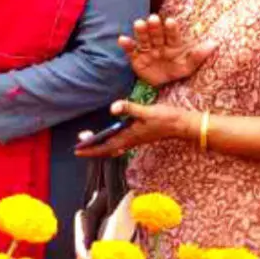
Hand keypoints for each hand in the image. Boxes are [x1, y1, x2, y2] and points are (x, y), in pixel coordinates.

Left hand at [74, 99, 192, 157]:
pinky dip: (111, 142)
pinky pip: (121, 142)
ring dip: (100, 145)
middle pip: (107, 148)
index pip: (105, 146)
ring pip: (113, 146)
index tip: (78, 150)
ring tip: (89, 140)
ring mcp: (135, 139)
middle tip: (79, 145)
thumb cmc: (165, 118)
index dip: (91, 149)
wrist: (182, 124)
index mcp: (129, 137)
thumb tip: (112, 108)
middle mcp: (131, 140)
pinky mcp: (139, 135)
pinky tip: (109, 137)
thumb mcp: (146, 111)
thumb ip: (129, 108)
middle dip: (92, 148)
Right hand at [118, 15, 216, 87]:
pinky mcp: (136, 58)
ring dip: (141, 31)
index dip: (171, 28)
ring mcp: (147, 50)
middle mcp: (158, 44)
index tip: (171, 21)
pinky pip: (131, 50)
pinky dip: (127, 44)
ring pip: (143, 39)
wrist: (163, 85)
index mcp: (172, 44)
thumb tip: (215, 43)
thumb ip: (199, 55)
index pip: (172, 34)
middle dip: (155, 27)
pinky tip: (122, 39)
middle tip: (154, 19)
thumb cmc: (177, 71)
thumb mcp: (189, 66)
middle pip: (156, 34)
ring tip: (139, 23)